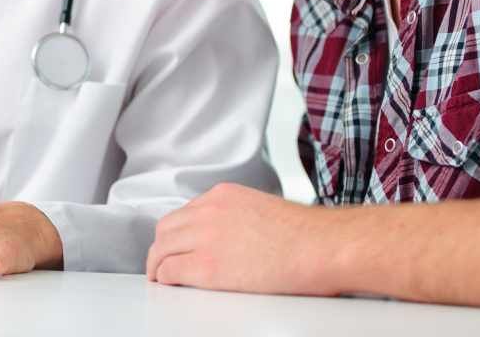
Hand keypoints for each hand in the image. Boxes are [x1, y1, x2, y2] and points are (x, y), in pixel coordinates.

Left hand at [146, 183, 344, 294]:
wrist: (321, 246)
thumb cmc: (307, 235)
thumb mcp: (264, 210)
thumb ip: (240, 217)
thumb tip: (233, 236)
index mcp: (224, 195)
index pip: (185, 212)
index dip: (178, 232)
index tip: (178, 244)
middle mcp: (209, 211)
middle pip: (167, 228)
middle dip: (162, 246)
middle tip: (162, 262)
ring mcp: (206, 237)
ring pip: (162, 248)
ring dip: (158, 263)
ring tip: (162, 276)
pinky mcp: (207, 266)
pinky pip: (171, 270)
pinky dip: (165, 278)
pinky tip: (169, 284)